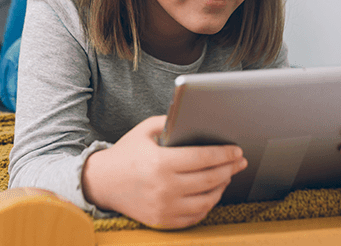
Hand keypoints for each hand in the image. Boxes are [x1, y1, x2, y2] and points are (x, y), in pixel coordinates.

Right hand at [81, 116, 247, 228]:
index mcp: (160, 163)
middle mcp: (164, 188)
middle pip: (210, 179)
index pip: (203, 158)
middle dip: (230, 168)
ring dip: (222, 187)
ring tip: (226, 176)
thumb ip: (171, 122)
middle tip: (239, 161)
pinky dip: (207, 204)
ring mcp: (164, 207)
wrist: (101, 182)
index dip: (224, 154)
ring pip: (207, 200)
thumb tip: (199, 120)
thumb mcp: (145, 131)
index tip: (236, 150)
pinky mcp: (162, 221)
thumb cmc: (126, 153)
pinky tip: (212, 193)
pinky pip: (195, 216)